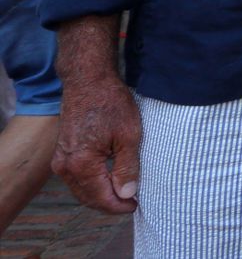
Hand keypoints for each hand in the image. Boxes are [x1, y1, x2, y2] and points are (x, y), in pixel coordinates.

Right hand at [53, 72, 141, 213]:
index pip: (101, 198)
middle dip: (109, 203)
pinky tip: (107, 179)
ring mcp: (60, 160)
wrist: (88, 81)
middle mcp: (65, 166)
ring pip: (81, 189)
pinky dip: (91, 183)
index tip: (136, 205)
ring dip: (100, 194)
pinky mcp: (62, 153)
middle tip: (131, 202)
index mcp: (82, 164)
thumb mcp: (129, 135)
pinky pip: (76, 177)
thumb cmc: (111, 103)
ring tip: (122, 192)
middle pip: (88, 197)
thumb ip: (127, 167)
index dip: (119, 206)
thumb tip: (126, 194)